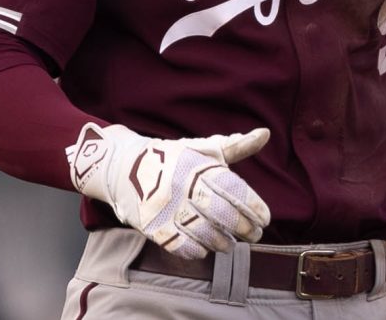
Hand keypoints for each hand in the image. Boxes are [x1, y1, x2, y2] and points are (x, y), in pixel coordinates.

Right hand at [65, 122, 270, 259]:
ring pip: (202, 233)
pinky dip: (196, 250)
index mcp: (195, 164)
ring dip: (222, 242)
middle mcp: (181, 184)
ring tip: (229, 243)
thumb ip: (234, 146)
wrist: (120, 166)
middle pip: (220, 213)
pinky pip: (178, 245)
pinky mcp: (150, 224)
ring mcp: (164, 206)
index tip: (265, 218)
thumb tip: (265, 134)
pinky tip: (203, 248)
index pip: (232, 188)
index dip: (253, 206)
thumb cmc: (169, 158)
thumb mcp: (200, 148)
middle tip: (253, 234)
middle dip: (243, 228)